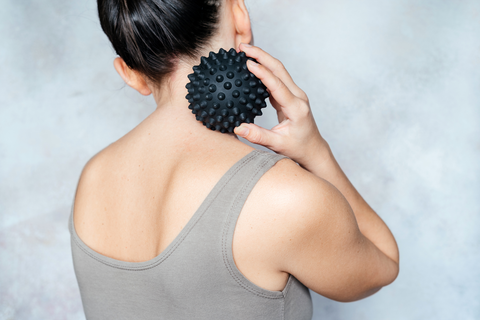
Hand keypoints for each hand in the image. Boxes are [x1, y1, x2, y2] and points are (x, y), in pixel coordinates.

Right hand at [234, 43, 328, 167]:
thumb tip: (238, 128)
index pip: (277, 85)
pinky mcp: (290, 95)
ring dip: (263, 58)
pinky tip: (252, 65)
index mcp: (296, 108)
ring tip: (245, 51)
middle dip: (261, 55)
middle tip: (243, 47)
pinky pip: (276, 78)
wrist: (312, 149)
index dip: (262, 72)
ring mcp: (295, 94)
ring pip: (278, 70)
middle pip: (279, 69)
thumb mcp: (277, 144)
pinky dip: (264, 69)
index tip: (248, 63)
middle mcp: (297, 97)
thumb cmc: (298, 148)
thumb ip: (258, 136)